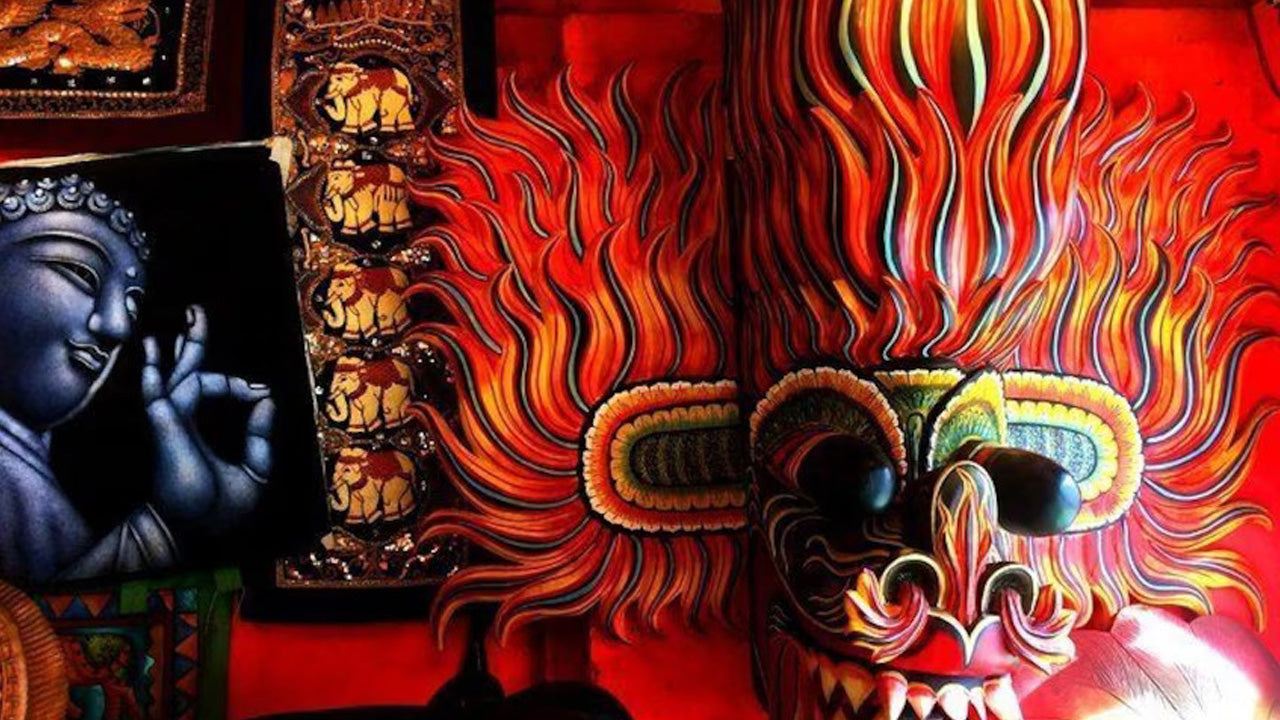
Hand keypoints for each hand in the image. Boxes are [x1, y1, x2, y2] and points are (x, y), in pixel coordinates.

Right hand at [142, 305, 274, 529]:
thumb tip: (267, 399)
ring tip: (186, 320)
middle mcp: (185, 417)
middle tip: (196, 312)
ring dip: (181, 349)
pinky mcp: (165, 425)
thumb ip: (262, 437)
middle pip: (189, 370)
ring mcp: (172, 419)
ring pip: (179, 374)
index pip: (216, 387)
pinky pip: (160, 392)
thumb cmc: (222, 508)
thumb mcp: (257, 470)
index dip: (238, 383)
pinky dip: (156, 371)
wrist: (197, 531)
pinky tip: (154, 353)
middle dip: (194, 341)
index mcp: (203, 425)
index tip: (260, 393)